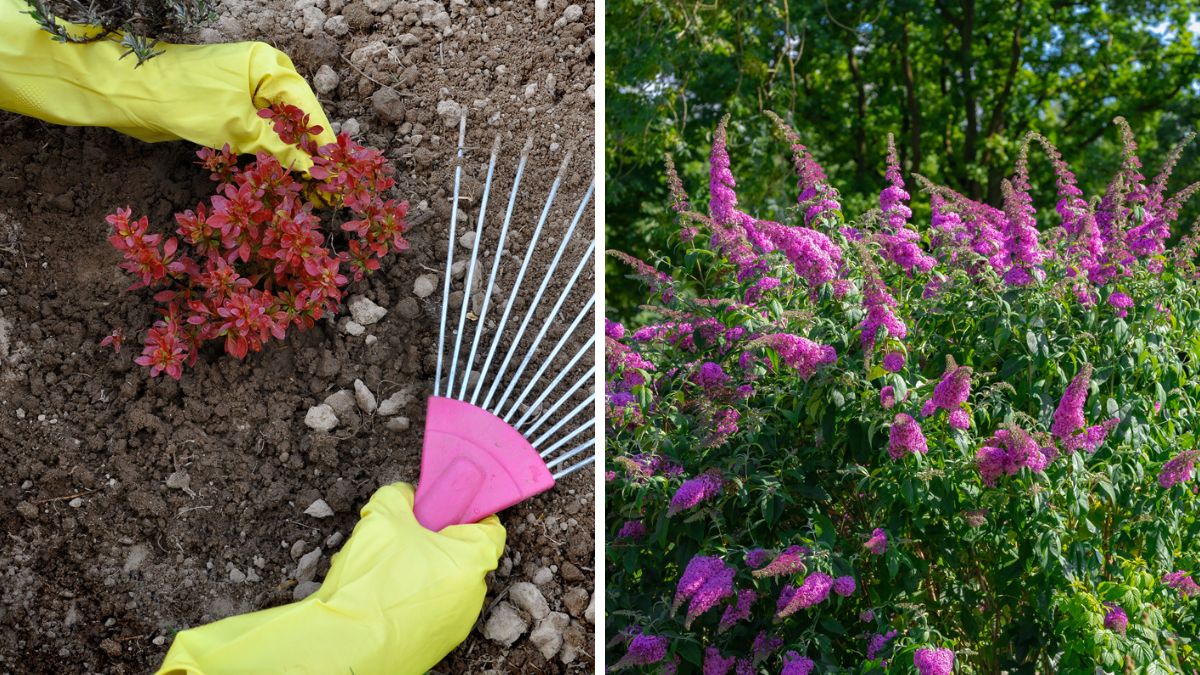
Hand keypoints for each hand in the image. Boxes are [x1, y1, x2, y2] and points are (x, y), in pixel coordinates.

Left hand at [0, 0, 334, 170]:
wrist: (127, 94)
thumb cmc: (183, 99)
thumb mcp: (238, 127)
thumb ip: (279, 150)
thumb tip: (314, 170)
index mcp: (269, 66)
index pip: (309, 108)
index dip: (323, 144)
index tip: (337, 176)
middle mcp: (261, 76)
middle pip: (297, 121)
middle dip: (308, 156)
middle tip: (323, 191)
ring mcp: (245, 94)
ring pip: (278, 132)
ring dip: (288, 161)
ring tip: (305, 192)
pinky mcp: (229, 112)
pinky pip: (258, 137)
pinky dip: (267, 158)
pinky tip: (277, 180)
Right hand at [157, 483, 504, 674]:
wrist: (345, 646)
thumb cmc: (373, 582)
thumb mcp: (383, 517)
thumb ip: (400, 496)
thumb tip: (406, 495)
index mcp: (474, 561)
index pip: (490, 526)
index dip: (468, 510)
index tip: (446, 505)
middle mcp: (473, 595)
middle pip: (462, 555)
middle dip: (434, 541)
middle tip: (404, 533)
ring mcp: (455, 624)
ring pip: (442, 583)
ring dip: (418, 570)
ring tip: (383, 567)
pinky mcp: (434, 645)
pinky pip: (426, 609)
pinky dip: (408, 597)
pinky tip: (378, 594)